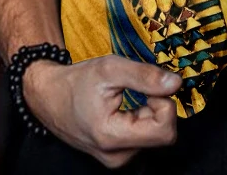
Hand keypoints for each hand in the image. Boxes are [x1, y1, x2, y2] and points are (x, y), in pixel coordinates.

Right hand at [23, 55, 180, 168]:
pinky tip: (124, 108)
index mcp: (112, 137)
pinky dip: (141, 118)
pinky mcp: (116, 154)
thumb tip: (176, 83)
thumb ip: (144, 76)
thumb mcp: (110, 68)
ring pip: (154, 134)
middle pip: (161, 133)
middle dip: (156, 107)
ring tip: (125, 98)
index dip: (164, 104)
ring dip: (148, 112)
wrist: (50, 97)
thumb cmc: (77, 82)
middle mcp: (116, 156)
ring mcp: (116, 158)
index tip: (150, 87)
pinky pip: (144, 136)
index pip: (164, 131)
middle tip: (136, 89)